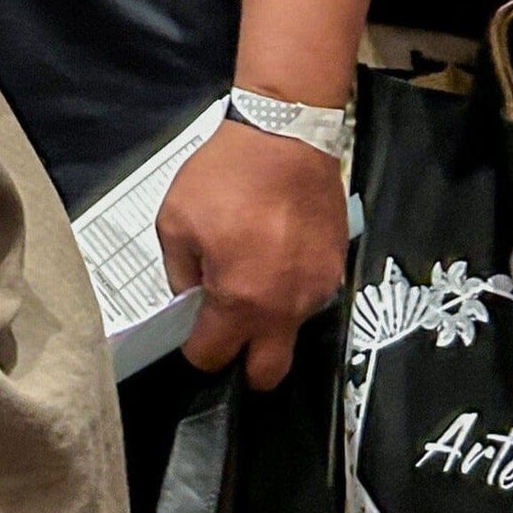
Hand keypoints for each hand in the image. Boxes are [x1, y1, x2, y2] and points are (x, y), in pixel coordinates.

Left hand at [157, 117, 348, 390]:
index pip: (214, 357)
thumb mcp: (175, 221)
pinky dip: (290, 291)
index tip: (193, 337)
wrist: (285, 138)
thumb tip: (190, 298)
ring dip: (269, 321)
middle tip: (229, 333)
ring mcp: (315, 290)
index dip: (197, 351)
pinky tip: (275, 256)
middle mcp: (283, 307)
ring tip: (252, 274)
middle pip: (268, 374)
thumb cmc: (226, 176)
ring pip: (290, 333)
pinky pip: (309, 299)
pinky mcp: (336, 269)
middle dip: (245, 365)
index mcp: (238, 299)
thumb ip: (179, 272)